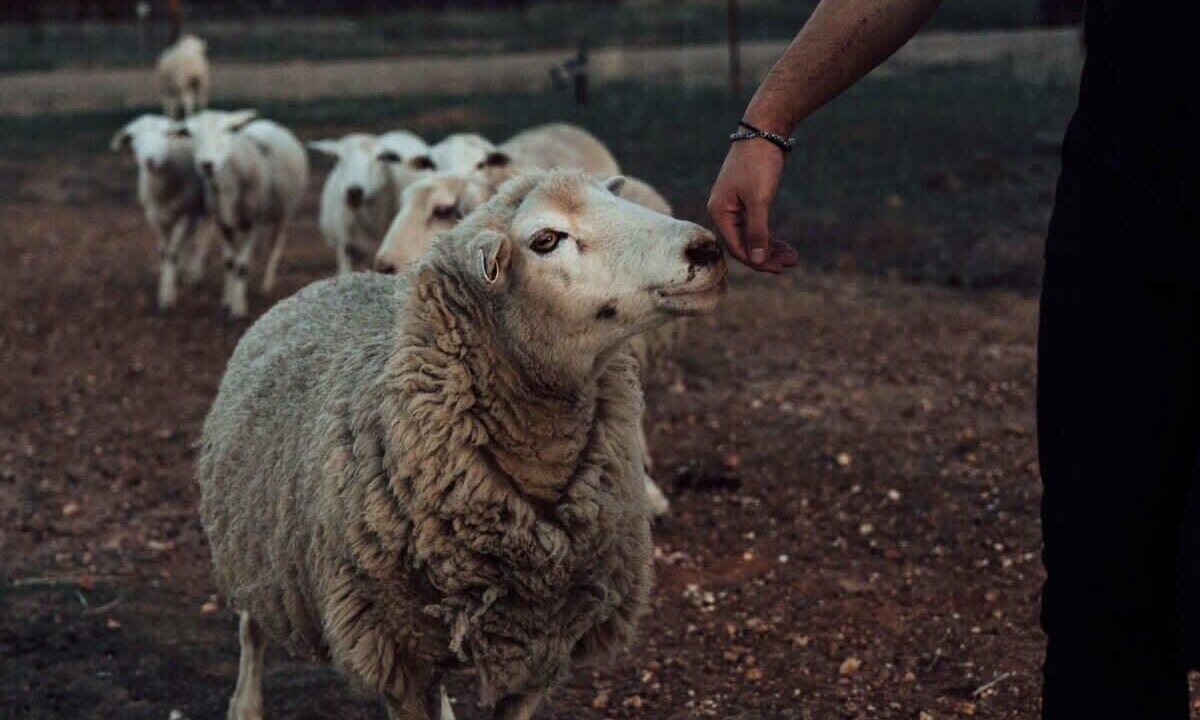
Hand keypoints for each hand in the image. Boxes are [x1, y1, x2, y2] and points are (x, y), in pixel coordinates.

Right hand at [707, 138, 798, 272]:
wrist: (764, 132)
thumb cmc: (758, 164)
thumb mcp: (759, 200)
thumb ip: (757, 231)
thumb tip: (758, 261)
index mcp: (720, 212)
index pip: (737, 247)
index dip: (758, 261)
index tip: (780, 268)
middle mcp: (724, 212)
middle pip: (745, 244)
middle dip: (768, 255)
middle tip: (793, 262)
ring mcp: (735, 206)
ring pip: (752, 236)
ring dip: (771, 248)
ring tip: (793, 256)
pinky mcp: (747, 200)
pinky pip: (756, 225)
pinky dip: (770, 235)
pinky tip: (784, 244)